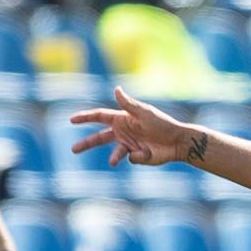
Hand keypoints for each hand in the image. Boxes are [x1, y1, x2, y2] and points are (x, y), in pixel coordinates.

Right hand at [68, 87, 202, 166]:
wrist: (178, 142)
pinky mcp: (137, 156)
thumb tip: (116, 88)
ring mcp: (129, 145)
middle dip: (86, 144)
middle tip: (73, 149)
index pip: (99, 117)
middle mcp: (123, 132)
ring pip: (114, 152)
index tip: (71, 119)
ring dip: (113, 157)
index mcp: (122, 119)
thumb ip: (128, 104)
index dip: (85, 117)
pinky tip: (148, 152)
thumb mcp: (144, 113)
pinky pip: (131, 158)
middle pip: (100, 138)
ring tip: (112, 162)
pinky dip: (138, 156)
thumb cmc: (163, 124)